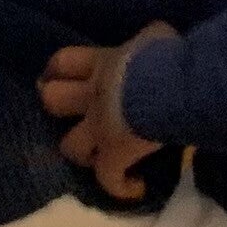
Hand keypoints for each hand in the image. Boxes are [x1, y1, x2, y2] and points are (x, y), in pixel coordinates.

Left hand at [40, 22, 173, 201]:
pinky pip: (108, 179)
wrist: (174, 87)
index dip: (56, 70)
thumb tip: (157, 39)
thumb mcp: (156, 39)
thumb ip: (148, 41)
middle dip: (57, 106)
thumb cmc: (171, 57)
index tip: (58, 78)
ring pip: (70, 147)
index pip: (64, 61)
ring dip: (83, 152)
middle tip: (70, 116)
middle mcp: (93, 95)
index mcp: (104, 62)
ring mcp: (99, 128)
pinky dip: (120, 186)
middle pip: (52, 100)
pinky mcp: (113, 155)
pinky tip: (136, 188)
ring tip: (100, 158)